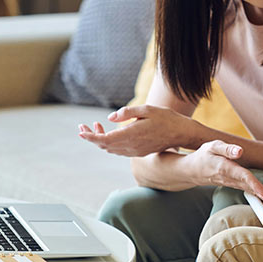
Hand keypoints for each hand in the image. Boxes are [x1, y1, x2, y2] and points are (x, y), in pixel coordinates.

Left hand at [78, 105, 198, 156]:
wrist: (181, 133)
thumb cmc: (166, 118)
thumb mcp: (147, 109)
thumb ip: (127, 113)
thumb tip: (110, 118)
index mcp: (131, 135)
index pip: (104, 139)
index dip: (91, 136)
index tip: (80, 131)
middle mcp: (131, 146)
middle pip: (105, 146)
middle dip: (92, 137)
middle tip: (82, 127)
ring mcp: (135, 151)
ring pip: (111, 149)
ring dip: (100, 140)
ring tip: (94, 126)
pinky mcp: (138, 152)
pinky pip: (119, 151)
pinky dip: (109, 144)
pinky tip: (109, 134)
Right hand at [190, 140, 262, 209]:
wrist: (192, 170)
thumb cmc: (204, 155)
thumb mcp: (212, 146)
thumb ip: (227, 149)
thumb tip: (240, 151)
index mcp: (225, 168)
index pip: (243, 176)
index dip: (254, 185)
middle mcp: (229, 179)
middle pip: (249, 188)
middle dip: (262, 197)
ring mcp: (232, 184)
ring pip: (249, 191)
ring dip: (262, 199)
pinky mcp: (234, 185)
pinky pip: (247, 191)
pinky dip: (258, 196)